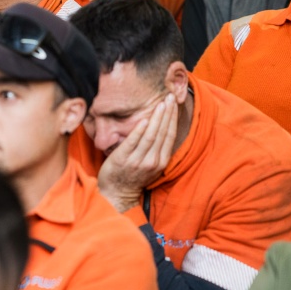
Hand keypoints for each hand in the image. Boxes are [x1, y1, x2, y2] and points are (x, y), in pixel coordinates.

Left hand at [98, 93, 177, 212]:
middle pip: (163, 133)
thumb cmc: (133, 176)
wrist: (116, 193)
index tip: (174, 103)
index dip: (173, 118)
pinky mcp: (123, 159)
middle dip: (167, 114)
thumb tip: (160, 127)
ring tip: (161, 103)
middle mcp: (152, 161)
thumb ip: (156, 148)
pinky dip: (139, 131)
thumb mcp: (151, 164)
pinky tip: (143, 120)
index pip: (169, 135)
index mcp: (161, 161)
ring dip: (157, 118)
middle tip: (170, 96)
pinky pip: (133, 143)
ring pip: (151, 136)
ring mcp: (138, 160)